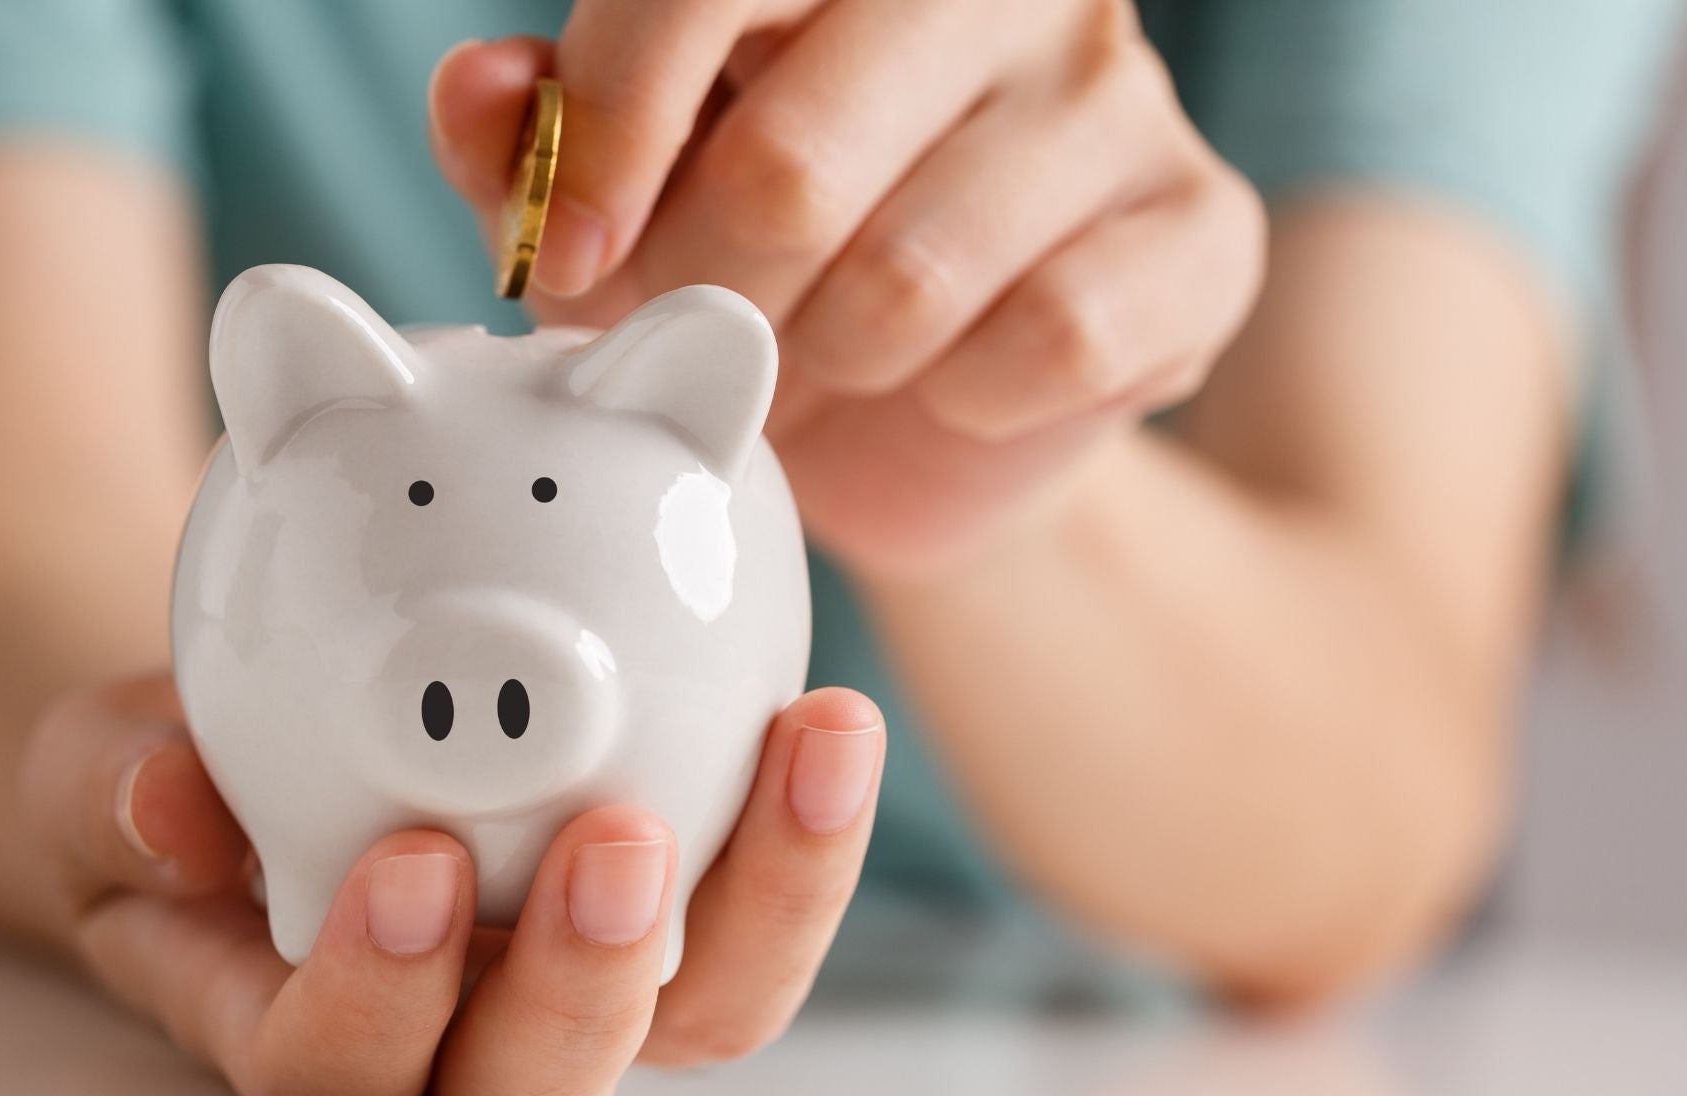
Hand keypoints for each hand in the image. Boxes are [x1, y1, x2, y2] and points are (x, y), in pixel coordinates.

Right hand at [20, 674, 882, 1095]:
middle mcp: (462, 1034)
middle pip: (538, 1087)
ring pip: (699, 1011)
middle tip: (620, 841)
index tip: (413, 865)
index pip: (343, 1073)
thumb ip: (117, 786)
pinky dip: (805, 832)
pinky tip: (826, 722)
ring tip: (805, 754)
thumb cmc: (196, 770)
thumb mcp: (113, 765)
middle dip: (586, 982)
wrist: (293, 736)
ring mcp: (584, 974)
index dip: (385, 999)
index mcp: (313, 1022)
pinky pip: (761, 911)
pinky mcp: (681, 907)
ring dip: (767, 899)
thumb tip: (169, 803)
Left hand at [429, 0, 1264, 576]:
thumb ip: (553, 137)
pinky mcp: (1205, 232)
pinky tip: (954, 386)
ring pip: (914, 277)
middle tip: (706, 339)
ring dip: (833, 362)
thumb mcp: (642, 200)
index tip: (566, 268)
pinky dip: (964, 400)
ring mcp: (1121, 100)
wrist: (946, 408)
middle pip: (793, 163)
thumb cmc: (787, 272)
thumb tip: (481, 96)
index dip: (607, 136)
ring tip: (828, 359)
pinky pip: (1050, 343)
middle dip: (710, 298)